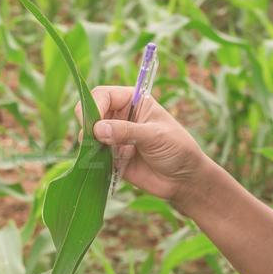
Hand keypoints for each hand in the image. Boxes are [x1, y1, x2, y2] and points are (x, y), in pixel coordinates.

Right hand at [74, 85, 206, 205]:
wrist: (183, 179)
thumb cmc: (177, 149)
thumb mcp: (155, 135)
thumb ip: (127, 131)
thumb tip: (97, 129)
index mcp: (133, 101)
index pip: (104, 95)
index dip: (95, 105)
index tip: (94, 124)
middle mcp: (120, 116)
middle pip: (91, 112)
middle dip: (89, 124)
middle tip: (93, 139)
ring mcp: (114, 136)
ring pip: (89, 134)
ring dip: (90, 143)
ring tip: (104, 154)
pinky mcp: (111, 156)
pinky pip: (93, 155)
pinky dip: (93, 159)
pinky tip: (105, 165)